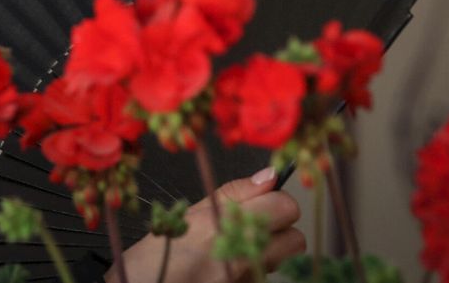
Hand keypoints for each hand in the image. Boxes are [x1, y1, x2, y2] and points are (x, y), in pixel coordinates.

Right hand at [103, 168, 303, 282]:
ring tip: (234, 248)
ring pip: (282, 262)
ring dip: (267, 252)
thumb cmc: (153, 258)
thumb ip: (233, 194)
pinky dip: (252, 270)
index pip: (285, 206)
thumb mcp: (187, 214)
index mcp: (224, 225)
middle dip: (279, 230)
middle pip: (296, 238)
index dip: (276, 201)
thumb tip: (270, 177)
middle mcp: (240, 257)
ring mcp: (247, 281)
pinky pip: (263, 278)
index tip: (262, 202)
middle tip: (252, 226)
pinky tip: (227, 268)